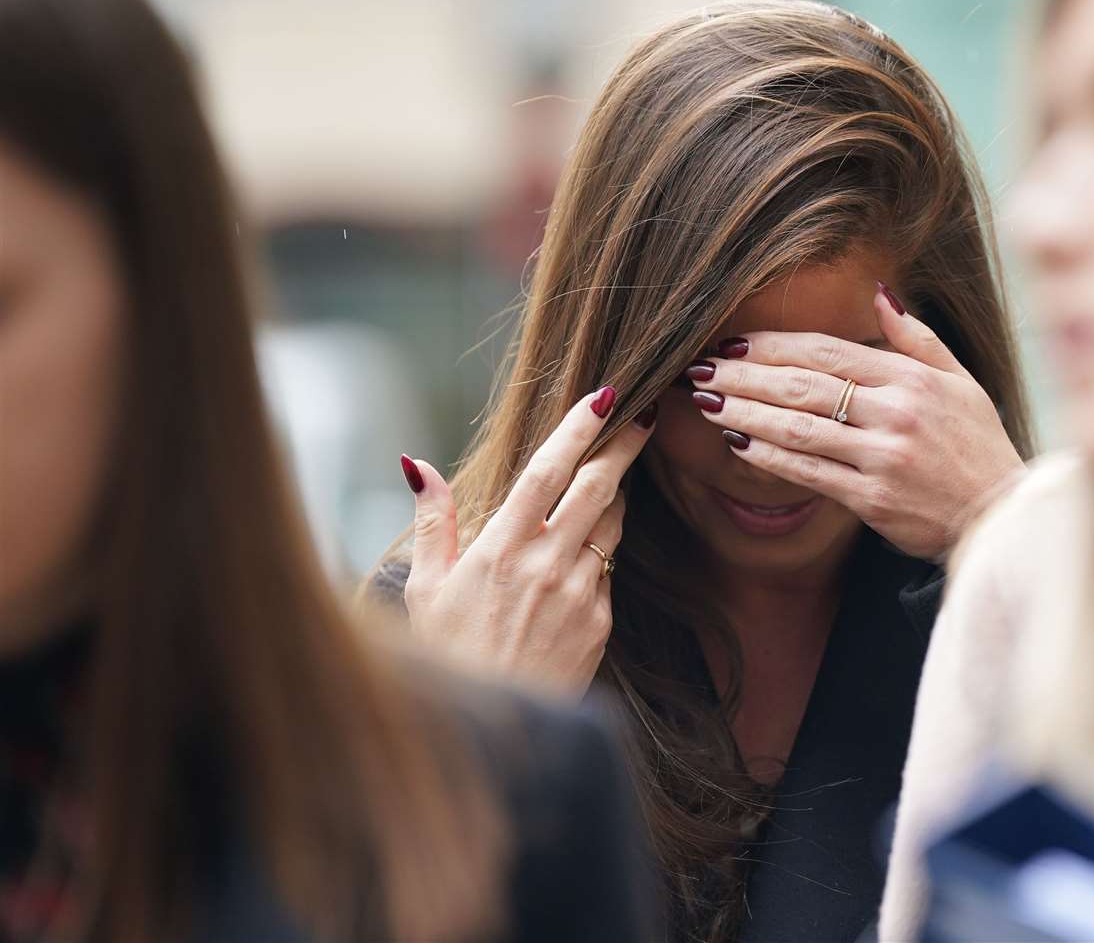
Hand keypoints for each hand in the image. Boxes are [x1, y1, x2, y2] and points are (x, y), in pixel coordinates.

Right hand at [399, 387, 654, 700]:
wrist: (491, 730)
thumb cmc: (448, 655)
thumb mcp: (425, 589)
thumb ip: (432, 522)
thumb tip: (417, 464)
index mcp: (502, 548)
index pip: (549, 469)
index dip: (580, 427)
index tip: (606, 396)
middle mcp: (547, 563)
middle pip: (599, 485)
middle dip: (625, 444)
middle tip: (645, 414)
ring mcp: (580, 593)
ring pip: (611, 524)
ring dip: (615, 494)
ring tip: (614, 472)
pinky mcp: (600, 622)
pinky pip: (607, 571)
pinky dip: (600, 552)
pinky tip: (586, 550)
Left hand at [688, 282, 1024, 561]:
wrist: (1001, 517)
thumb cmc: (978, 445)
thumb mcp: (959, 381)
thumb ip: (916, 337)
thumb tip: (879, 291)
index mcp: (911, 378)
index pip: (828, 352)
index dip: (774, 345)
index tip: (733, 343)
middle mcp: (895, 412)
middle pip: (803, 385)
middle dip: (744, 375)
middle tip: (700, 368)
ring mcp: (883, 456)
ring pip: (797, 427)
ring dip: (744, 413)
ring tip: (706, 402)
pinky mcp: (873, 498)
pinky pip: (809, 472)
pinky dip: (768, 457)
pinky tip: (737, 445)